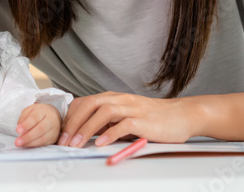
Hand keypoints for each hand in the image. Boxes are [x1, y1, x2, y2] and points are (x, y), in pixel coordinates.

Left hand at [15, 102, 62, 147]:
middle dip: (28, 136)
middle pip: (40, 129)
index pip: (35, 118)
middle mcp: (51, 120)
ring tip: (21, 144)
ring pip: (43, 138)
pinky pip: (44, 143)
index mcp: (43, 111)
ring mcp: (54, 130)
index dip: (26, 125)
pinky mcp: (53, 138)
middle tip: (18, 141)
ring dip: (30, 143)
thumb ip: (23, 117)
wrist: (52, 115)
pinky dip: (34, 145)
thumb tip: (19, 127)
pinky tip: (27, 145)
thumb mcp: (29, 110)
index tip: (18, 130)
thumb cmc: (39, 113)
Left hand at [58, 92, 197, 147]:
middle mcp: (121, 100)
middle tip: (64, 141)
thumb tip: (84, 132)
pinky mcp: (144, 121)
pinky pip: (124, 125)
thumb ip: (108, 121)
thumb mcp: (126, 117)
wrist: (182, 115)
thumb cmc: (154, 119)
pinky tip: (101, 144)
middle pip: (90, 104)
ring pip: (104, 112)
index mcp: (114, 98)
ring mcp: (133, 109)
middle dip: (74, 123)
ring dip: (87, 128)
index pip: (85, 102)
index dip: (70, 117)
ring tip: (77, 144)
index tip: (60, 134)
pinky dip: (110, 133)